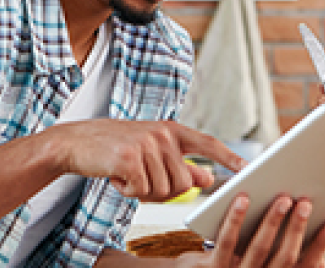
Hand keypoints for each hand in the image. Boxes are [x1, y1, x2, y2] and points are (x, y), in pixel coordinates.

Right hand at [45, 118, 244, 200]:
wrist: (77, 142)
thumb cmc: (118, 149)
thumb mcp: (153, 152)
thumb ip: (181, 165)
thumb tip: (208, 179)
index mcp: (173, 131)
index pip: (208, 143)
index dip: (228, 157)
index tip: (247, 168)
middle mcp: (164, 134)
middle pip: (184, 183)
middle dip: (165, 192)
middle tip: (143, 181)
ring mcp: (147, 144)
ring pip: (163, 191)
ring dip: (144, 193)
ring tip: (129, 175)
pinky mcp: (129, 158)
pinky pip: (141, 192)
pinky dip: (128, 192)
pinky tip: (117, 178)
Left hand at [173, 195, 324, 267]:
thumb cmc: (238, 264)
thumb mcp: (269, 267)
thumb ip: (292, 258)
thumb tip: (321, 248)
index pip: (305, 266)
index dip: (321, 245)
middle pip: (284, 257)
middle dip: (297, 229)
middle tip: (306, 203)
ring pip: (258, 249)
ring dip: (272, 222)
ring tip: (282, 199)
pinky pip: (226, 242)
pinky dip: (236, 219)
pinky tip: (243, 199)